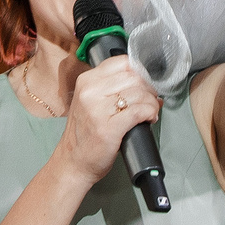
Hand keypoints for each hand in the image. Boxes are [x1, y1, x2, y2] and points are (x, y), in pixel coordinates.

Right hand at [54, 55, 160, 183]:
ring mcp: (98, 110)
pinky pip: (140, 111)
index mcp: (86, 81)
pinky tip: (149, 119)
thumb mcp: (90, 101)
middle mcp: (90, 92)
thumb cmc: (85, 133)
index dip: (140, 72)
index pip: (123, 62)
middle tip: (149, 101)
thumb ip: (112, 87)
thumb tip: (147, 82)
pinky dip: (150, 113)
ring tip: (149, 113)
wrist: (73, 162)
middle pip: (134, 77)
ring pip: (140, 93)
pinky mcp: (109, 128)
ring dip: (151, 103)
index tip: (144, 85)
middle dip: (149, 89)